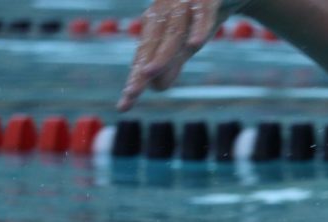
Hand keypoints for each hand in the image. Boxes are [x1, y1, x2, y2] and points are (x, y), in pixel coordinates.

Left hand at [118, 0, 250, 111]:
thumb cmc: (200, 15)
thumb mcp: (186, 42)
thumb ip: (172, 63)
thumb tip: (156, 87)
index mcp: (156, 24)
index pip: (143, 56)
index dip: (135, 79)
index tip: (125, 105)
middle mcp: (165, 12)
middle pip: (152, 43)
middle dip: (141, 68)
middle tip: (131, 92)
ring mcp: (185, 3)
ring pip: (173, 30)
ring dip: (162, 52)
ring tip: (149, 73)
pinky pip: (203, 13)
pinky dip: (200, 27)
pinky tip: (195, 44)